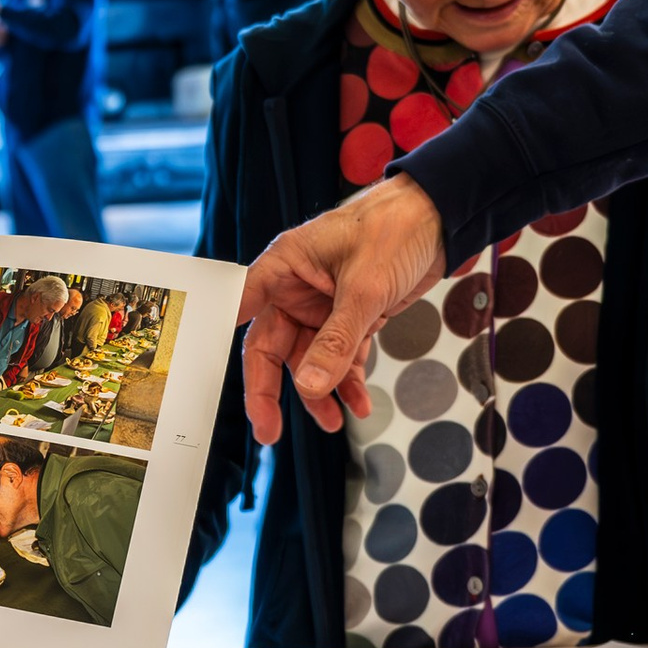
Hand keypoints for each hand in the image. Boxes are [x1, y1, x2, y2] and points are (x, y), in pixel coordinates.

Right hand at [238, 177, 445, 443]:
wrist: (440, 218)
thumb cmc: (395, 228)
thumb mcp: (365, 288)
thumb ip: (336, 340)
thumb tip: (310, 386)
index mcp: (284, 266)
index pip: (241, 309)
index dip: (220, 345)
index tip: (207, 383)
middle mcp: (297, 288)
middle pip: (272, 347)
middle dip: (272, 391)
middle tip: (270, 430)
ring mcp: (323, 305)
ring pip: (308, 359)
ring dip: (320, 392)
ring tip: (332, 421)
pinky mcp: (351, 316)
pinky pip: (341, 357)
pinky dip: (348, 382)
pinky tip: (358, 404)